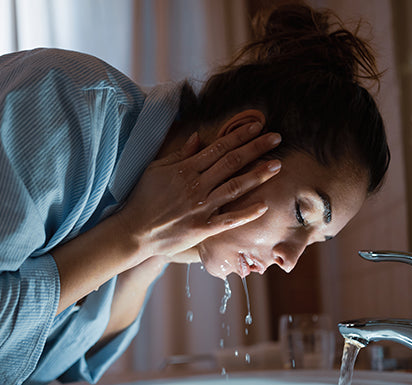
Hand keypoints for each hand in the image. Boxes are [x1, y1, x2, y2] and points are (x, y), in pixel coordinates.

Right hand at [115, 122, 281, 261]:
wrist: (134, 230)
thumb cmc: (143, 197)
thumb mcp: (157, 169)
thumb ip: (180, 153)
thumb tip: (199, 136)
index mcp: (186, 169)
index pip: (218, 147)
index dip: (239, 136)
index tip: (257, 126)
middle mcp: (196, 186)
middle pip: (232, 162)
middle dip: (256, 148)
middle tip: (277, 139)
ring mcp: (200, 208)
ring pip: (234, 187)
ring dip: (257, 175)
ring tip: (277, 165)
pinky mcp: (202, 228)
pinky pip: (228, 219)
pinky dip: (246, 213)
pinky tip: (263, 206)